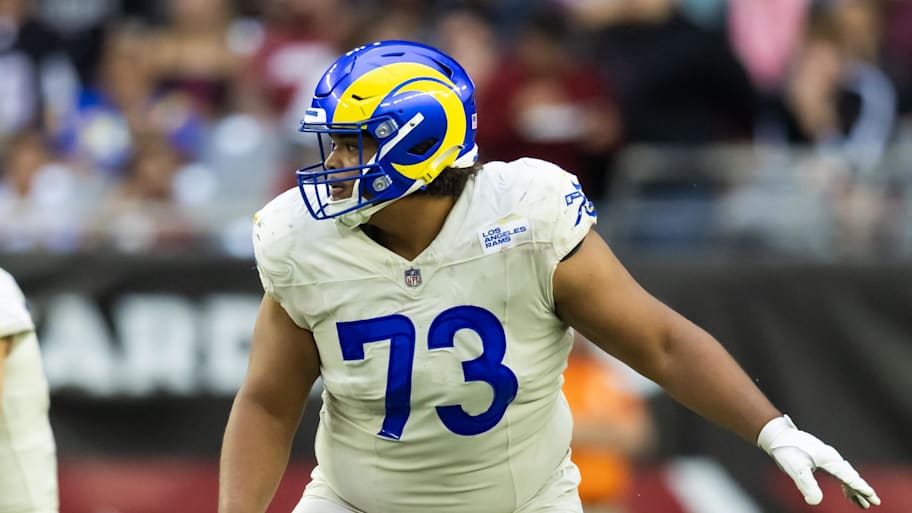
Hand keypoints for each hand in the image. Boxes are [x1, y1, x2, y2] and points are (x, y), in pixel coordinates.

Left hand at [758, 415, 880, 508]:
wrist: (778, 436)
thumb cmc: (787, 450)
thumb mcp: (796, 469)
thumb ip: (806, 485)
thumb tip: (815, 502)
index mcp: (829, 460)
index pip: (848, 476)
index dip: (859, 487)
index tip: (871, 496)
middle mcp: (831, 458)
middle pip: (851, 475)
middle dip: (862, 489)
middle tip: (874, 502)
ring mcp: (827, 458)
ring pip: (846, 475)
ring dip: (855, 489)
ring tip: (864, 504)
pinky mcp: (821, 459)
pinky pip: (839, 473)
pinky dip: (846, 484)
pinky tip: (847, 493)